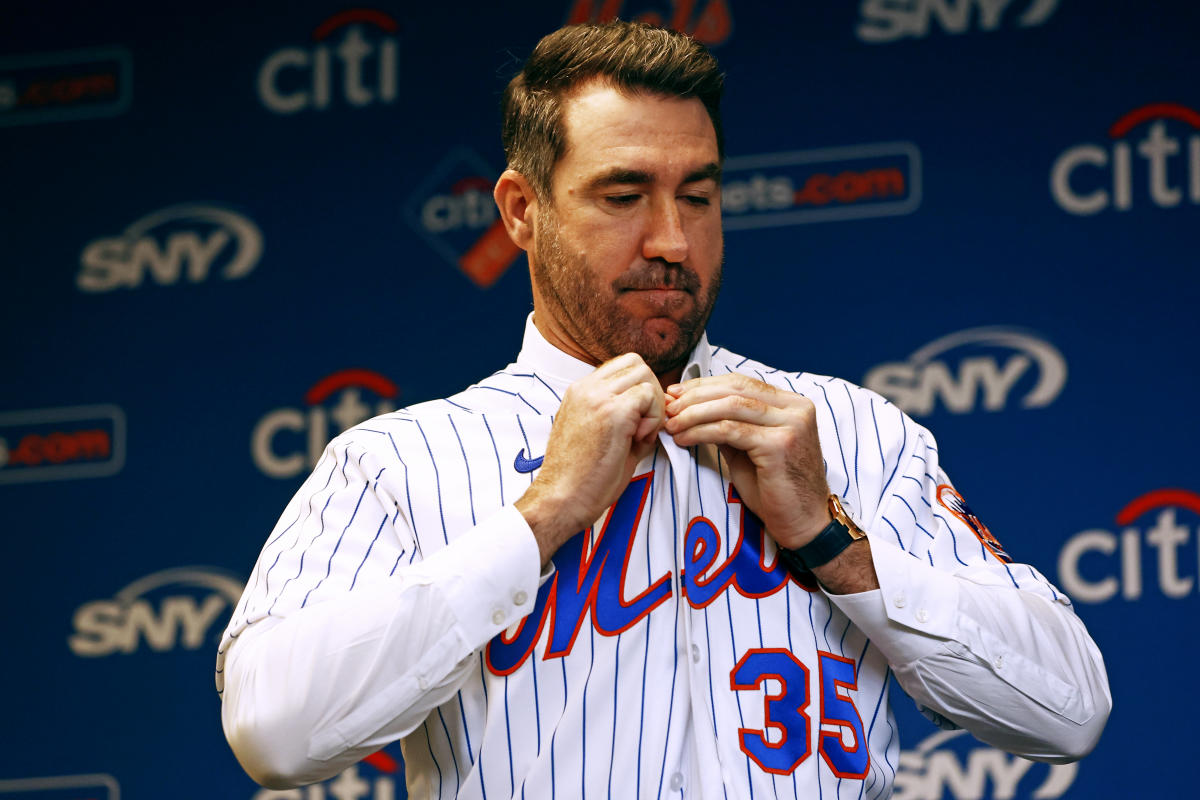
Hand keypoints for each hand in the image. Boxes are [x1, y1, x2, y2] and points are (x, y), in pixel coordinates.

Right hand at [516, 353, 665, 562]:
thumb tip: (652, 413)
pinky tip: (639, 439)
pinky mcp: (613, 413)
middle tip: (644, 425)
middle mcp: (586, 388)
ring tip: (639, 434)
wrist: (562, 498)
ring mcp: (598, 398)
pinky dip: (653, 417)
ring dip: (653, 405)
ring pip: (645, 376)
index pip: (621, 366)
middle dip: (650, 392)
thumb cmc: (579, 476)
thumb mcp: (597, 433)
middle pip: (637, 364)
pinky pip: (649, 396)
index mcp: (579, 391)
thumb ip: (621, 416)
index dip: (638, 389)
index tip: (637, 419)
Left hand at [664, 374, 829, 548]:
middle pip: (735, 390)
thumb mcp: (749, 449)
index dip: (704, 385)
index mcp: (792, 404)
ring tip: (672, 424)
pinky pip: (731, 430)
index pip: (741, 383)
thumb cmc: (776, 490)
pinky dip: (702, 431)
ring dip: (694, 413)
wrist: (804, 524)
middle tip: (668, 407)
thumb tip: (692, 408)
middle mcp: (796, 408)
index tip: (676, 393)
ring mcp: (791, 424)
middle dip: (695, 396)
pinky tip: (685, 438)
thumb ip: (730, 425)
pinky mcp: (780, 444)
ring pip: (730, 406)